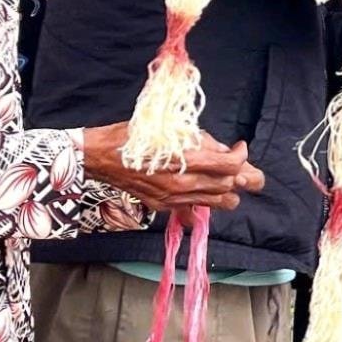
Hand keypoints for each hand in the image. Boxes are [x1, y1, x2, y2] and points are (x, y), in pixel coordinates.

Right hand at [82, 125, 265, 212]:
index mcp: (183, 161)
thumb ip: (201, 142)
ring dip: (228, 191)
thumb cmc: (133, 135)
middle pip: (228, 187)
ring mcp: (173, 199)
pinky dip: (206, 203)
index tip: (239, 146)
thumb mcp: (170, 129)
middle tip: (239, 163)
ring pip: (219, 203)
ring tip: (224, 178)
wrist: (99, 156)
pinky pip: (196, 212)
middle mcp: (181, 185)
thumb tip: (224, 151)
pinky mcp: (165, 207)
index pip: (229, 166)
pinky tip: (203, 191)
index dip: (241, 156)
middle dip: (241, 175)